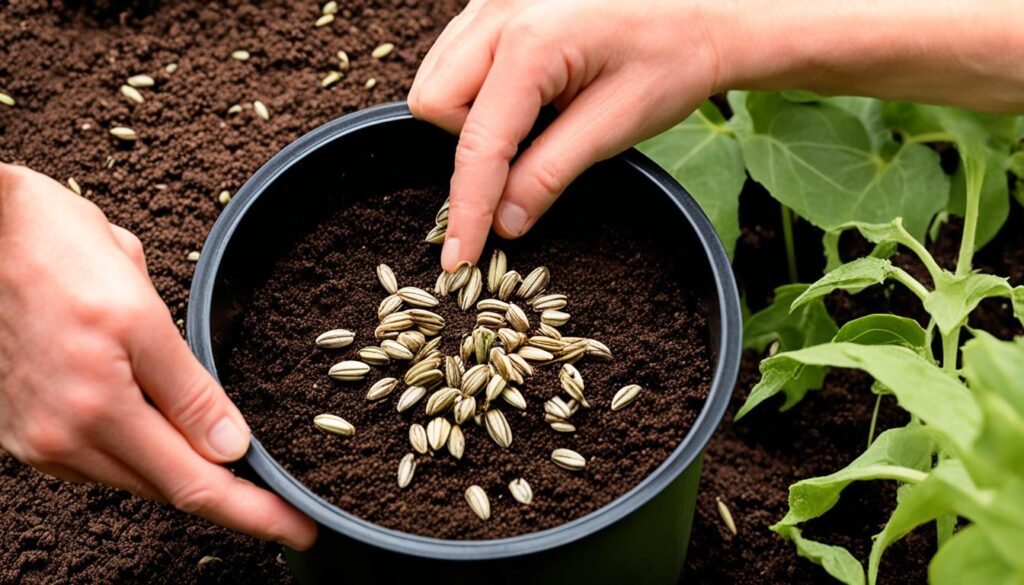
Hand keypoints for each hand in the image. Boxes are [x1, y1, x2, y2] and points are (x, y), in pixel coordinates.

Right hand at [0, 164, 315, 549]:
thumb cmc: (57, 256)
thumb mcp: (142, 317)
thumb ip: (189, 391)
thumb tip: (230, 447)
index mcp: (95, 413)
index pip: (193, 485)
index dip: (252, 512)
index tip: (295, 529)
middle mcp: (61, 441)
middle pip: (165, 488)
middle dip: (226, 495)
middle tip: (276, 500)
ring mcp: (39, 440)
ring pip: (135, 476)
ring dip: (183, 471)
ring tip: (227, 459)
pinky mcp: (27, 430)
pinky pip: (102, 459)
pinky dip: (144, 453)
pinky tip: (165, 433)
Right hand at [409, 0, 724, 269]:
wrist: (702, 10)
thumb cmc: (672, 57)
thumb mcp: (616, 126)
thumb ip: (550, 174)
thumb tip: (504, 223)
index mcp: (533, 42)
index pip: (477, 143)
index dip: (467, 209)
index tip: (460, 257)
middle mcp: (501, 11)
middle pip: (433, 102)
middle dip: (468, 145)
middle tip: (525, 154)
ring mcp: (493, 0)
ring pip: (437, 77)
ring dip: (469, 118)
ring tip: (533, 120)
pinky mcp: (496, 2)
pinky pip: (456, 56)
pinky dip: (477, 90)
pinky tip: (525, 96)